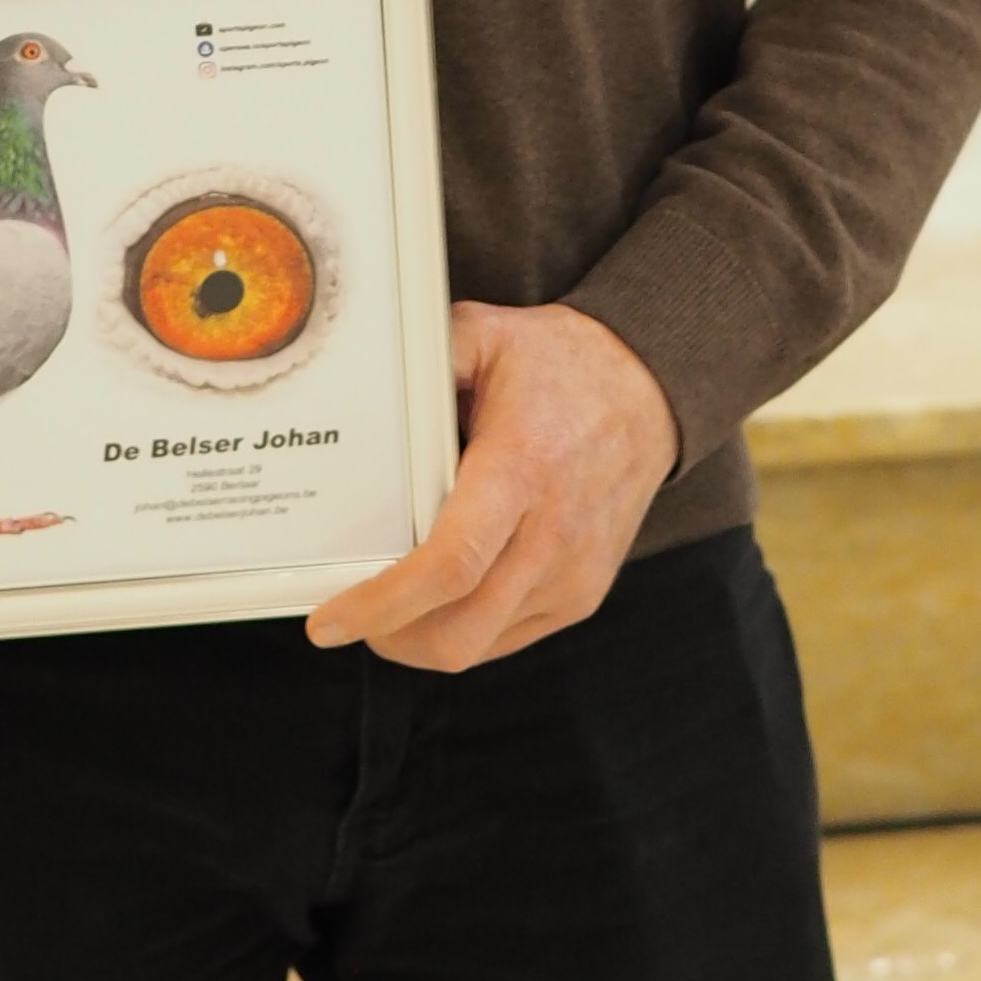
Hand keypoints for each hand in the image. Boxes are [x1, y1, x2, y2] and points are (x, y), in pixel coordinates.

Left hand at [306, 302, 677, 671]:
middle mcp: (552, 536)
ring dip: (420, 640)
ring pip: (477, 646)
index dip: (381, 605)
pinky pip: (506, 639)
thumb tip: (366, 375)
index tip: (329, 621)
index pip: (450, 566)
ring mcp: (572, 575)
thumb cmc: (565, 366)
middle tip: (349, 619)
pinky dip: (462, 632)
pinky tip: (439, 600)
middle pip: (457, 632)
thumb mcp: (489, 334)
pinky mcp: (582, 595)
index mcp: (521, 472)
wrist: (651, 390)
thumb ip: (427, 354)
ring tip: (389, 607)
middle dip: (388, 640)